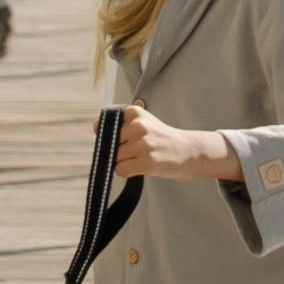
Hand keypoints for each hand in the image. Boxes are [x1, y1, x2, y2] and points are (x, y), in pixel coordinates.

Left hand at [114, 104, 235, 182]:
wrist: (188, 151)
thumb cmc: (160, 138)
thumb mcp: (143, 121)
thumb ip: (120, 123)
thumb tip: (95, 128)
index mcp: (135, 112)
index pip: (105, 125)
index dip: (111, 136)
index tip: (124, 138)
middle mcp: (139, 125)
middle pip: (110, 144)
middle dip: (118, 150)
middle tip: (136, 150)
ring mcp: (144, 144)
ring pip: (115, 158)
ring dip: (124, 162)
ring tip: (141, 158)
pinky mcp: (147, 162)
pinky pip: (121, 170)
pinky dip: (127, 171)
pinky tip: (141, 166)